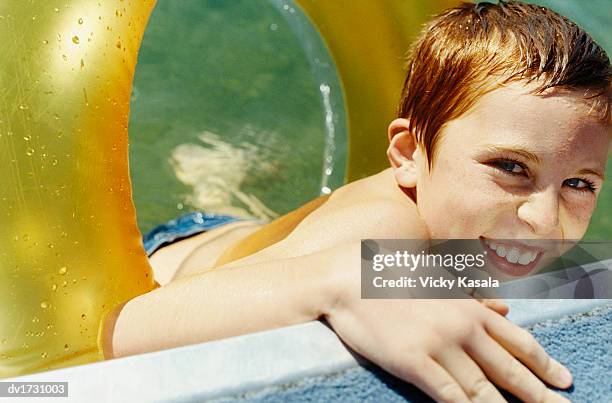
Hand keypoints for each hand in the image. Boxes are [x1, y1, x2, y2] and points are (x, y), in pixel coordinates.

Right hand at [324, 244, 571, 402]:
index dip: (545, 363)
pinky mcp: (413, 361)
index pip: (518, 341)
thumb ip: (472, 297)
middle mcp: (461, 327)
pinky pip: (447, 395)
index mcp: (468, 307)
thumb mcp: (438, 280)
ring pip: (483, 389)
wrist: (349, 277)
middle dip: (540, 394)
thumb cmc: (391, 275)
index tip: (565, 380)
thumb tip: (504, 310)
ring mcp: (438, 345)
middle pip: (510, 370)